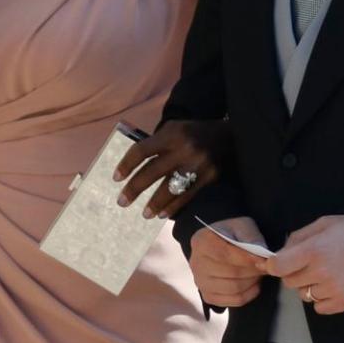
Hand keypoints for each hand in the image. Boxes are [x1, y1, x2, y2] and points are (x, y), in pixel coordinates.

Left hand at [114, 120, 232, 217]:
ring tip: (144, 214)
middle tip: (122, 201)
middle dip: (135, 188)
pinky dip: (173, 207)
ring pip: (170, 188)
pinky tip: (162, 214)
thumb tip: (134, 163)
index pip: (143, 150)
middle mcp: (183, 149)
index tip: (116, 178)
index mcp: (171, 134)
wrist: (227, 137)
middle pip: (152, 172)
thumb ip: (156, 143)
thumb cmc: (192, 133)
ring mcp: (196, 165)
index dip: (127, 165)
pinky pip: (187, 196)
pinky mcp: (208, 178)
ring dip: (154, 203)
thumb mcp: (173, 129)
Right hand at [189, 217, 267, 307]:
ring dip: (252, 282)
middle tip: (265, 266)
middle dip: (252, 271)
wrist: (222, 244)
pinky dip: (249, 294)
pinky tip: (254, 284)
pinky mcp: (208, 296)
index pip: (225, 254)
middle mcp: (196, 262)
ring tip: (259, 273)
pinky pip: (233, 301)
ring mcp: (200, 281)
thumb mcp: (242, 226)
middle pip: (231, 273)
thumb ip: (251, 238)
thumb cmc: (233, 234)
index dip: (247, 259)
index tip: (264, 259)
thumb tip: (262, 259)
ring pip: (233, 288)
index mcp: (201, 240)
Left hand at [266, 215, 343, 314]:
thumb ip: (300, 236)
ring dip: (308, 286)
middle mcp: (321, 272)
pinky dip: (321, 299)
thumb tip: (281, 251)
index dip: (273, 265)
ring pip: (304, 296)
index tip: (276, 263)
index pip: (278, 267)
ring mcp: (335, 290)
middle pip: (289, 283)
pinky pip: (320, 308)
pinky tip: (331, 286)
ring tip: (323, 274)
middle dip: (292, 273)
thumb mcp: (325, 223)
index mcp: (314, 250)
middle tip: (305, 264)